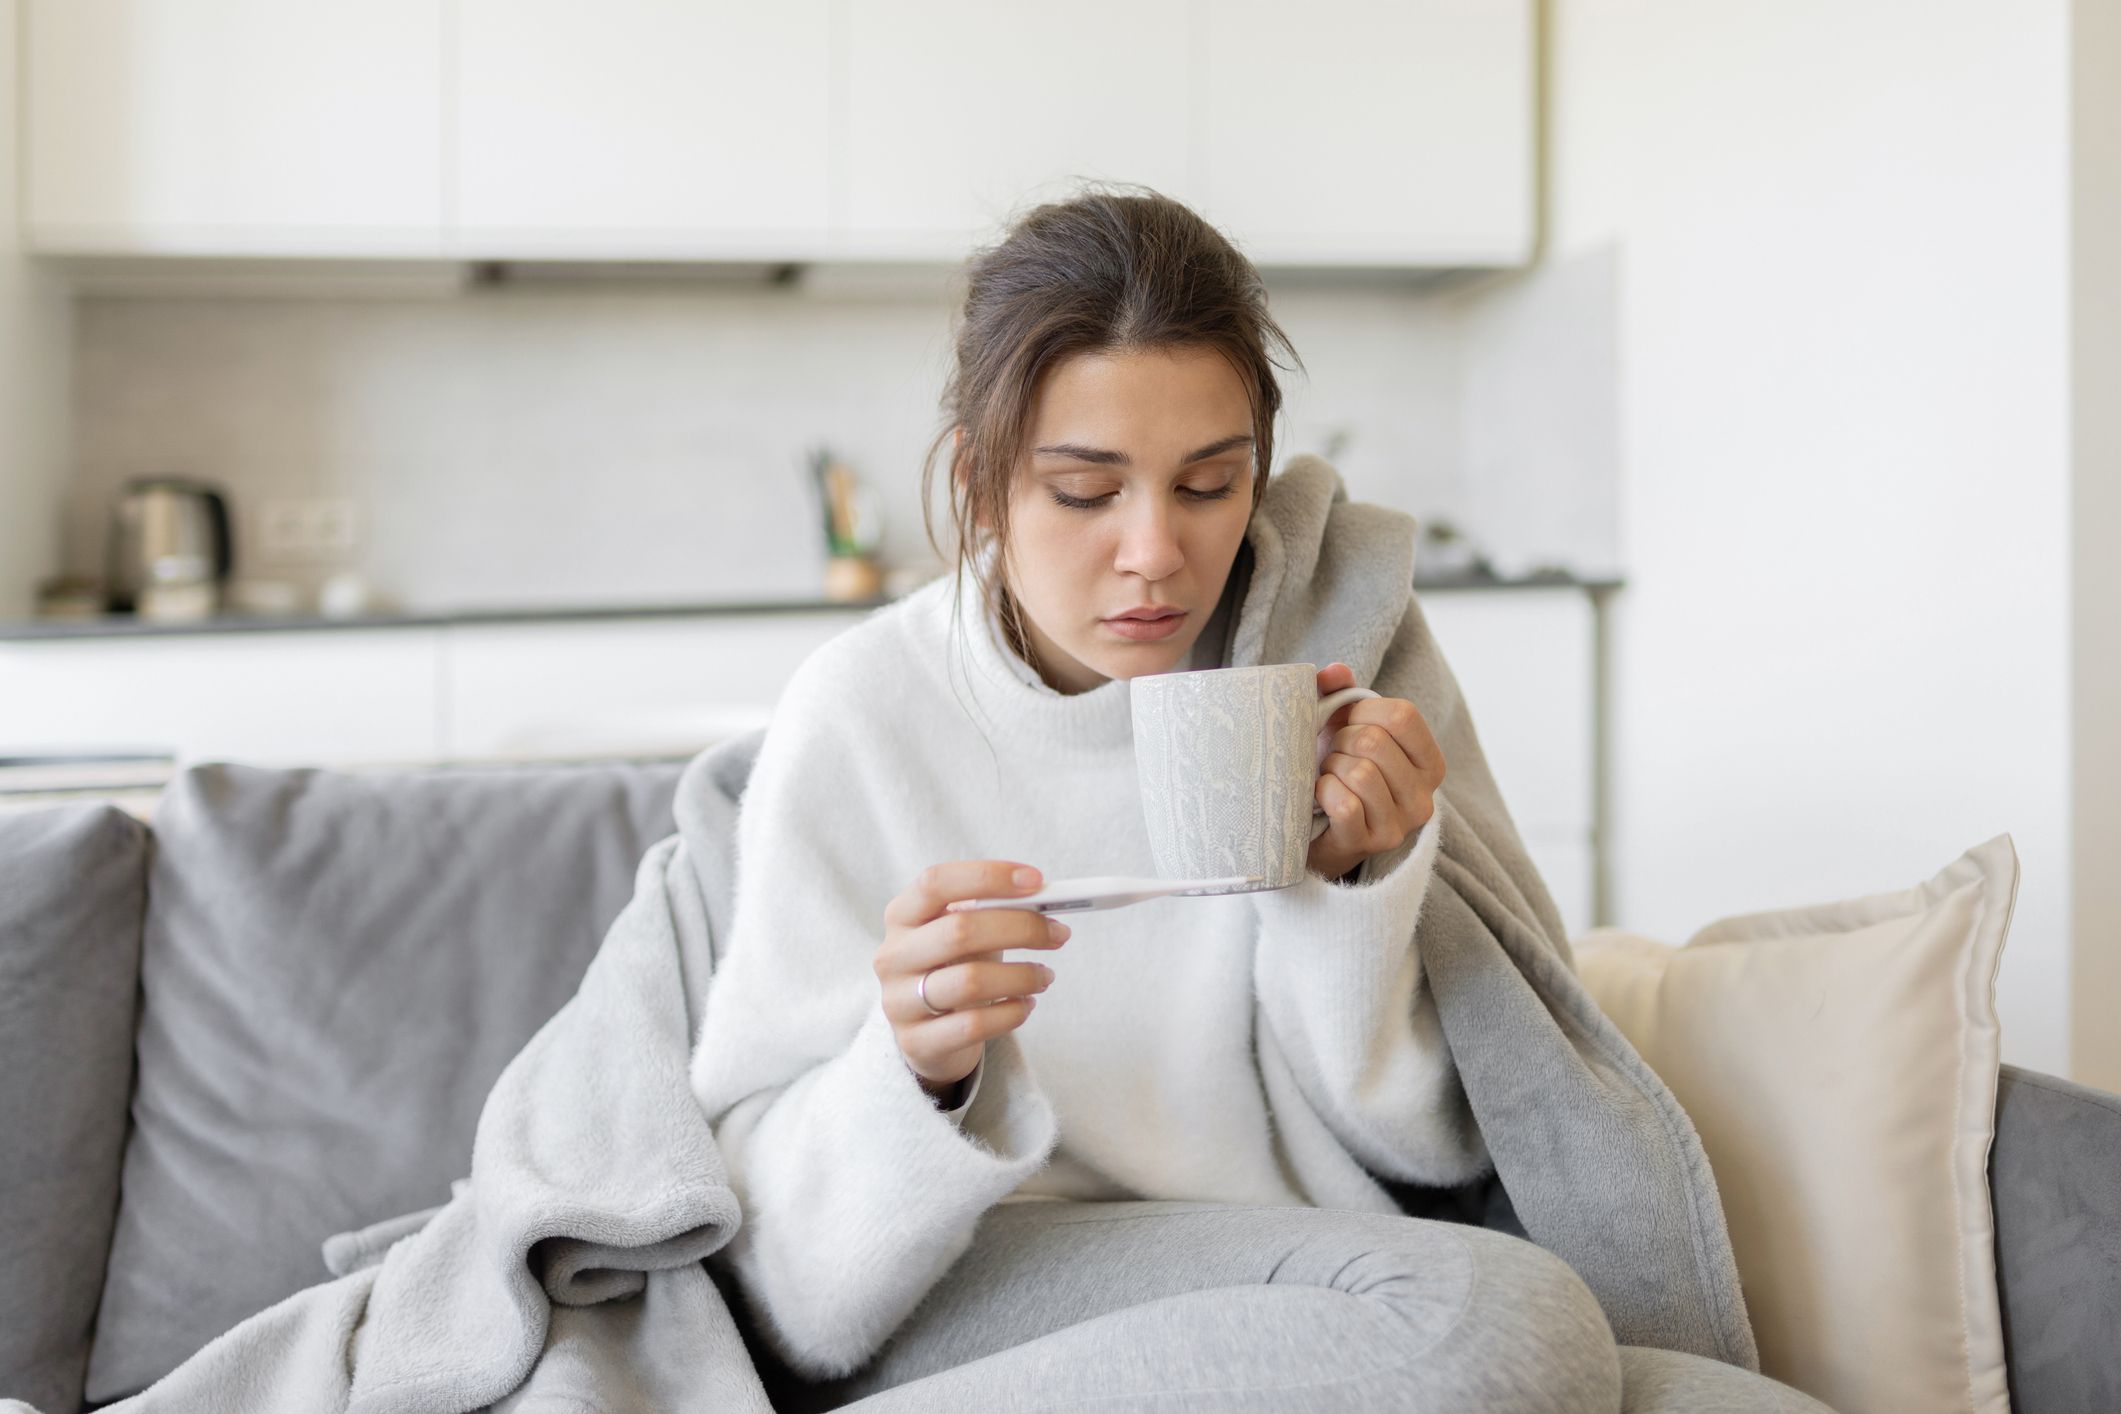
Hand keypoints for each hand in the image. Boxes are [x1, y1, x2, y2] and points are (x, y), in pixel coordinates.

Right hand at [877, 861, 1067, 1095]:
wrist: (928, 1033)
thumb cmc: (954, 968)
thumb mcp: (964, 933)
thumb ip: (994, 912)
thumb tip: (1047, 899)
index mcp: (902, 915)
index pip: (936, 882)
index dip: (988, 877)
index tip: (1037, 881)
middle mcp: (893, 955)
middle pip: (960, 930)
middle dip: (1021, 928)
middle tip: (1059, 933)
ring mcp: (899, 1001)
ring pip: (970, 981)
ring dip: (1022, 975)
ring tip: (1045, 976)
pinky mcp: (917, 1041)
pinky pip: (973, 1025)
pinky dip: (1011, 1013)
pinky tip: (1026, 1005)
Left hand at [1306, 662, 1445, 882]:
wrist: (1316, 829)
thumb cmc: (1338, 769)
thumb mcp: (1345, 727)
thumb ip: (1341, 692)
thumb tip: (1334, 671)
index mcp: (1429, 762)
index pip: (1403, 715)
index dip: (1363, 711)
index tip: (1348, 723)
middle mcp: (1424, 797)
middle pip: (1374, 742)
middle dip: (1340, 741)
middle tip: (1333, 754)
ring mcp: (1399, 825)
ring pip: (1360, 773)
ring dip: (1330, 767)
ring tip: (1328, 775)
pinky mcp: (1369, 844)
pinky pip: (1345, 805)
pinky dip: (1323, 792)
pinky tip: (1320, 796)